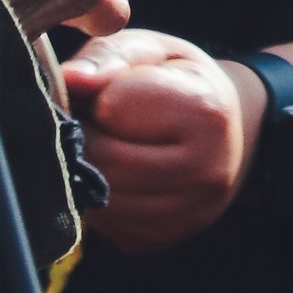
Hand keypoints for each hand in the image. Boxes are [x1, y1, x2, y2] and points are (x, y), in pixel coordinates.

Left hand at [54, 27, 254, 252]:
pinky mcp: (157, 242)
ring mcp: (184, 217)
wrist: (222, 132)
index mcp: (207, 113)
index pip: (113, 106)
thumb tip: (70, 80)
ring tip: (104, 142)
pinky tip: (114, 173)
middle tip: (91, 116)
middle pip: (103, 158)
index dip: (100, 91)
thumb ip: (108, 57)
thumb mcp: (150, 50)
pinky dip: (95, 197)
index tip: (111, 85)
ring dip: (86, 168)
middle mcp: (205, 173)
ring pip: (97, 197)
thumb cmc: (176, 80)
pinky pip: (101, 224)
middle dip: (84, 133)